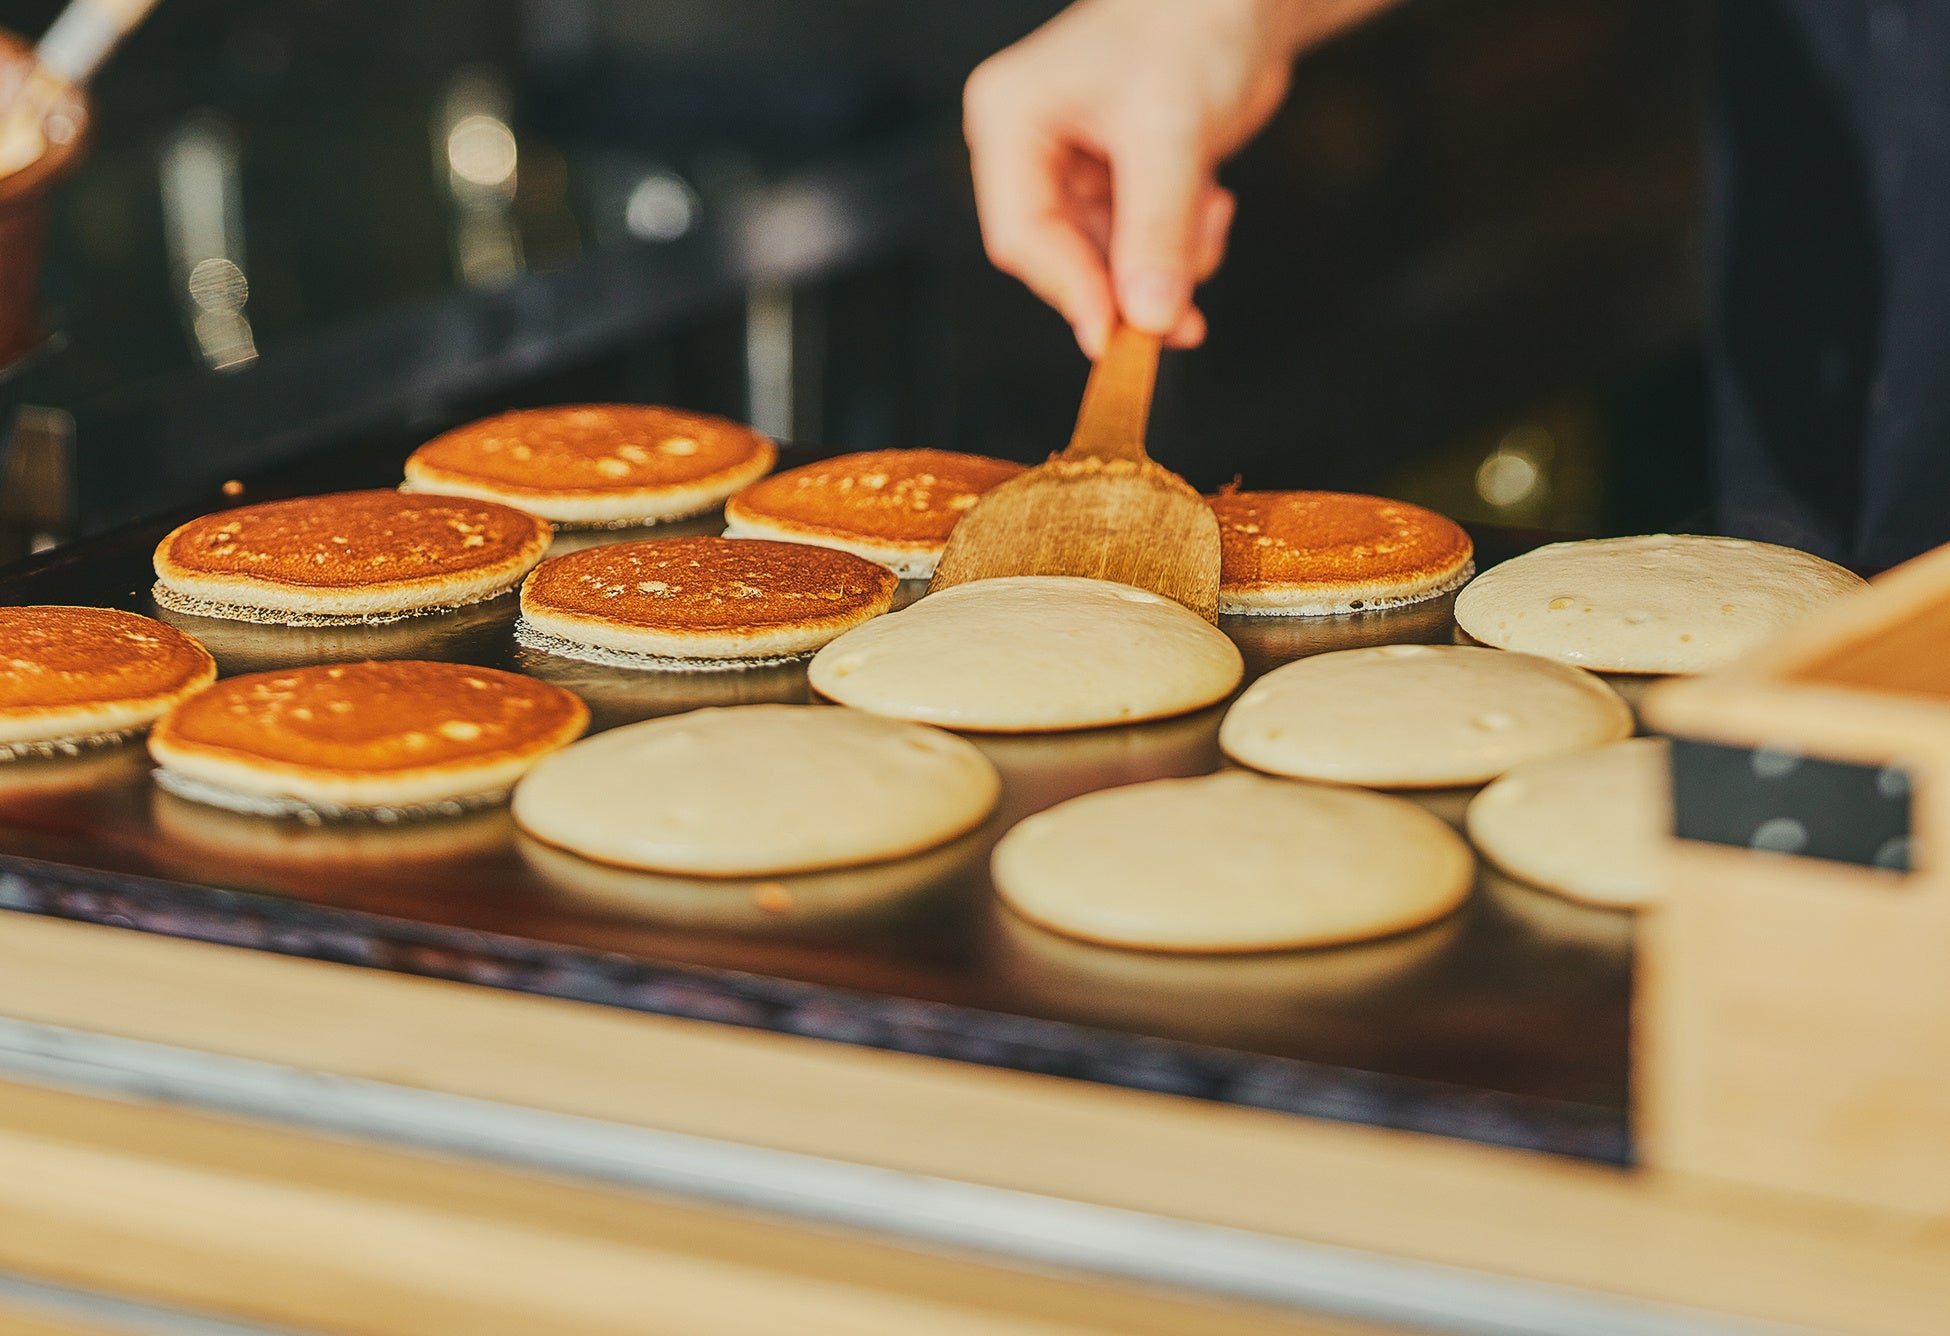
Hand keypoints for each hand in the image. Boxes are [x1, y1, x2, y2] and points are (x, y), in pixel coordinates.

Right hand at [965, 0, 1387, 356]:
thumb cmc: (1192, 26)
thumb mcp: (1171, 131)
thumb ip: (1157, 228)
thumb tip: (1150, 318)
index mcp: (1010, 122)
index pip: (1020, 234)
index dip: (1070, 290)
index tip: (1117, 337)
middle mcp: (1030, 149)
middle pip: (1062, 257)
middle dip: (1129, 284)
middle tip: (1183, 319)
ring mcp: (1073, 169)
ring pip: (1107, 262)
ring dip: (1167, 265)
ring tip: (1212, 216)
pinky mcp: (1116, 183)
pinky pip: (1138, 248)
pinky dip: (1181, 247)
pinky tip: (1211, 206)